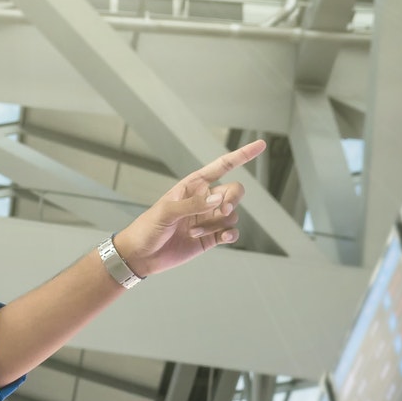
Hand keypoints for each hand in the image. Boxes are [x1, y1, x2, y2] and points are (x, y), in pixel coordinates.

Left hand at [109, 140, 266, 278]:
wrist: (140, 255)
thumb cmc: (147, 227)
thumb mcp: (166, 211)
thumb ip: (193, 204)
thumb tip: (219, 199)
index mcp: (193, 186)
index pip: (222, 166)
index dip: (242, 155)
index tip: (261, 145)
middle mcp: (204, 200)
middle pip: (234, 191)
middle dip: (233, 198)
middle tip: (222, 209)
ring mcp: (208, 219)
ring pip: (232, 214)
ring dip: (218, 223)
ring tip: (193, 232)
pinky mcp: (210, 238)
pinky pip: (231, 232)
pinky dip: (230, 234)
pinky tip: (223, 237)